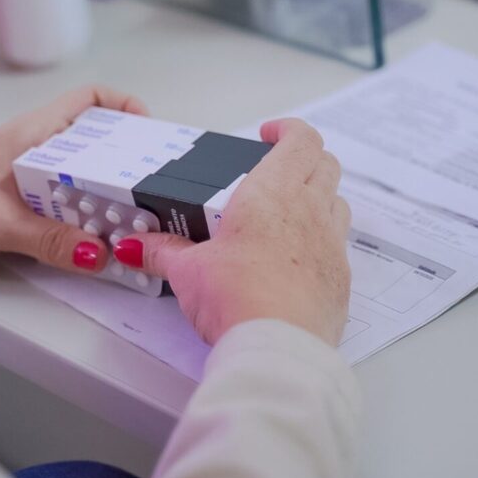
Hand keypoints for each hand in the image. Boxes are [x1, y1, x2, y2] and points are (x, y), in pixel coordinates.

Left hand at [0, 85, 147, 290]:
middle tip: (149, 188)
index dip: (125, 106)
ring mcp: (24, 178)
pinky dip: (81, 221)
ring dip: (104, 198)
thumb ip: (53, 241)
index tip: (151, 134)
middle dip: (125, 162)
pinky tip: (92, 243)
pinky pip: (61, 207)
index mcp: (32, 134)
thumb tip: (102, 255)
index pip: (90, 100)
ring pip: (80, 179)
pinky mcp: (15, 205)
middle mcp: (33, 150)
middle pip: (94, 143)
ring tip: (130, 220)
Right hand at [112, 119, 351, 346]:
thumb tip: (137, 246)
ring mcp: (331, 245)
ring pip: (336, 203)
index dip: (288, 129)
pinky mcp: (339, 279)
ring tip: (287, 214)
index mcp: (273, 192)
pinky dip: (321, 241)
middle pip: (325, 164)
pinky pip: (338, 247)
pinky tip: (295, 260)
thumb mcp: (188, 272)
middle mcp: (310, 211)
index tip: (269, 134)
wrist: (278, 348)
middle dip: (304, 159)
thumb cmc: (238, 298)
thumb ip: (163, 253)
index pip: (301, 139)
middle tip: (276, 171)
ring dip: (318, 197)